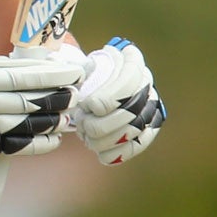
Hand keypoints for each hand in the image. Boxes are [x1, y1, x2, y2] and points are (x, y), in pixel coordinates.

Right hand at [0, 50, 82, 156]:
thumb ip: (21, 67)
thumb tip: (60, 68)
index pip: (24, 77)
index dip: (54, 76)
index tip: (76, 74)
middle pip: (30, 103)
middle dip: (58, 99)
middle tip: (73, 96)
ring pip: (29, 125)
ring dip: (54, 122)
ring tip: (66, 117)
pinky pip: (23, 147)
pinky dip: (44, 143)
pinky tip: (55, 137)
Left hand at [75, 37, 164, 164]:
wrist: (94, 86)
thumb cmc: (81, 75)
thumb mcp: (76, 64)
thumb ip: (73, 65)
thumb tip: (65, 65)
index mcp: (131, 61)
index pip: (128, 81)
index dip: (107, 98)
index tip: (88, 105)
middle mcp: (146, 83)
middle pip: (131, 110)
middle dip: (102, 124)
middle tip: (83, 126)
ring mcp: (150, 106)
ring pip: (135, 129)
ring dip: (107, 140)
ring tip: (88, 140)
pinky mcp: (149, 127)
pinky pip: (140, 144)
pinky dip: (120, 153)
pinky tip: (102, 155)